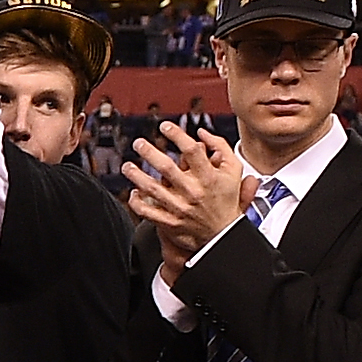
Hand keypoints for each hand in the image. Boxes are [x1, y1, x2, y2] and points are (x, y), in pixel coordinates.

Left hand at [123, 124, 256, 271]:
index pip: (192, 151)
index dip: (177, 135)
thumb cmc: (226, 199)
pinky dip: (137, 202)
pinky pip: (147, 212)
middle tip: (139, 143)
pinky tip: (133, 193)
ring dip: (136, 175)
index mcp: (209, 177)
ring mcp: (180, 207)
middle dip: (150, 152)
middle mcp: (193, 191)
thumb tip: (201, 133)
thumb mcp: (233, 171)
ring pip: (152, 189)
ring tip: (127, 166)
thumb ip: (221, 148)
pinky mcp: (169, 222)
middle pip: (167, 167)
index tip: (165, 126)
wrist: (223, 234)